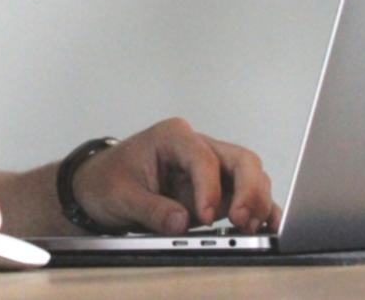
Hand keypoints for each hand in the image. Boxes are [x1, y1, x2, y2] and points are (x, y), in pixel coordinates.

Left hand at [70, 118, 279, 233]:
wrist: (99, 187)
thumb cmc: (108, 181)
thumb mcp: (121, 196)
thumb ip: (152, 209)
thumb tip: (181, 221)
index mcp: (173, 136)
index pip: (203, 157)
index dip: (209, 188)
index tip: (204, 216)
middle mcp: (197, 147)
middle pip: (240, 160)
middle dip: (248, 190)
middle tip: (241, 220)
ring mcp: (210, 168)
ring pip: (250, 176)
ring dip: (255, 201)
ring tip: (246, 228)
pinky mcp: (215, 190)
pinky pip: (246, 195)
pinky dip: (258, 209)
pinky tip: (265, 225)